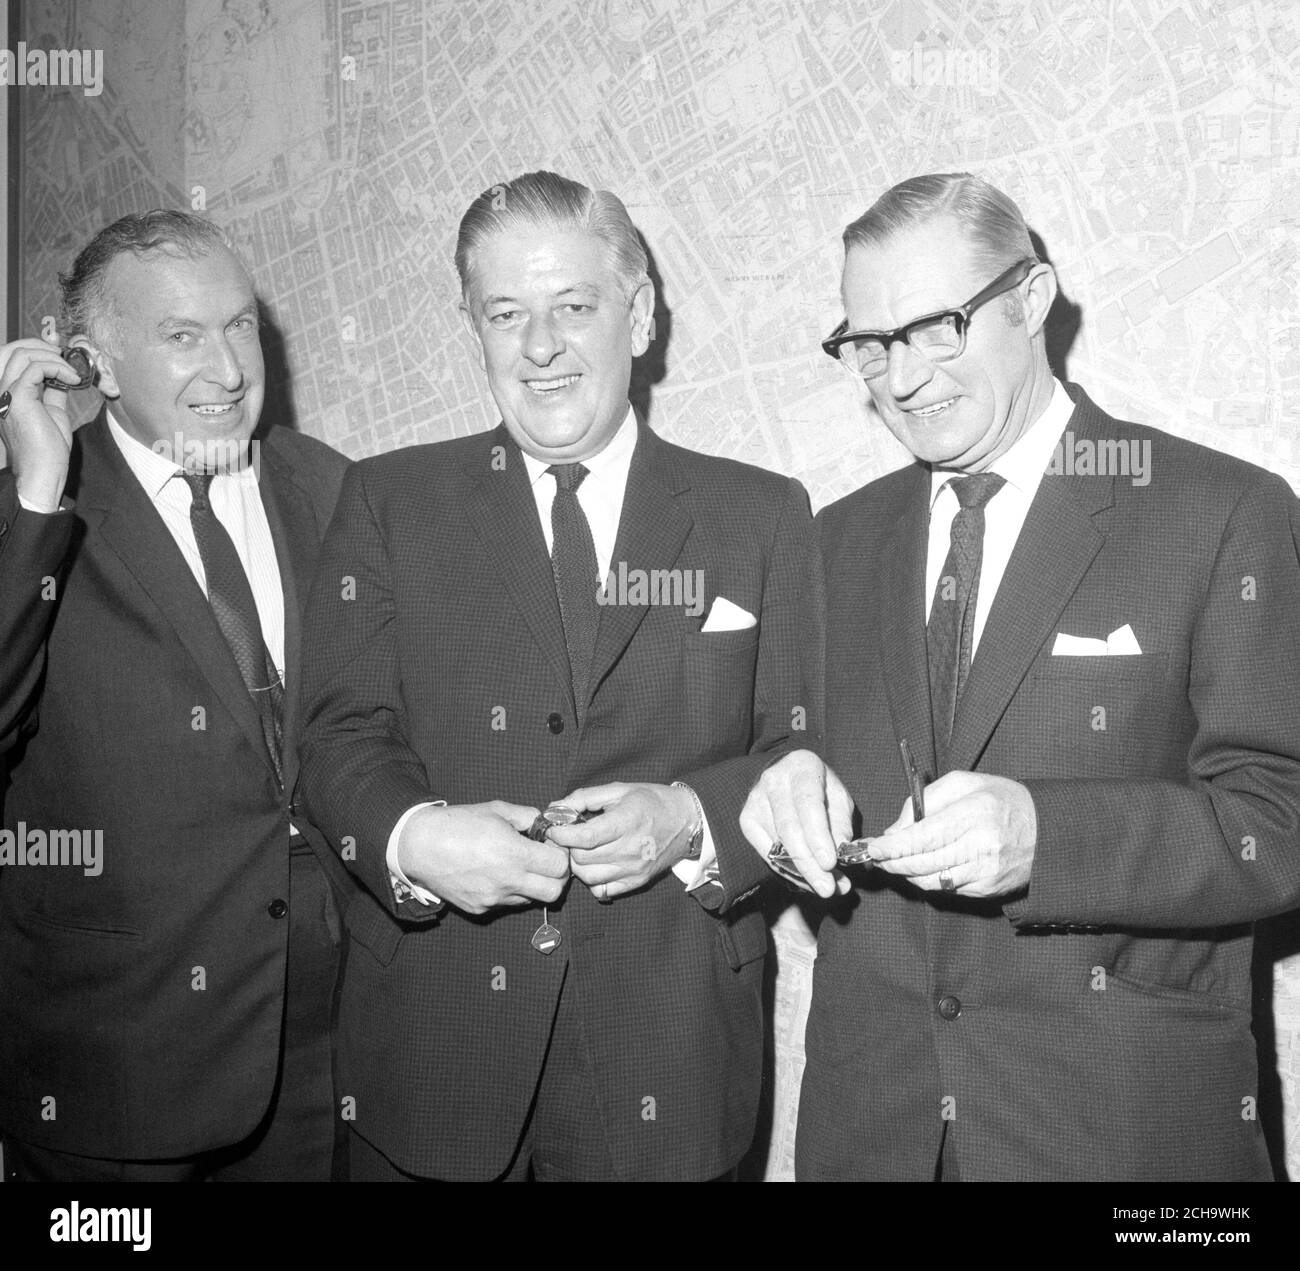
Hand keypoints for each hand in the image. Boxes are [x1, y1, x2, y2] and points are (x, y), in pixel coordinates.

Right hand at [0, 337, 83, 510]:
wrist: (43, 472)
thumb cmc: (48, 450)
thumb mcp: (53, 413)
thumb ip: (53, 394)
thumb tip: (63, 378)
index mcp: (9, 393)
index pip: (15, 359)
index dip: (39, 349)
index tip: (64, 352)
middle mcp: (2, 390)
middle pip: (15, 350)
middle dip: (45, 346)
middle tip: (69, 356)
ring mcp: (7, 393)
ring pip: (22, 354)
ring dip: (53, 357)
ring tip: (73, 371)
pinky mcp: (18, 398)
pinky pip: (35, 368)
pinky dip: (57, 368)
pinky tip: (72, 379)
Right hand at [396, 800, 568, 914]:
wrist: (419, 845)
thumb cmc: (458, 823)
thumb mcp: (497, 809)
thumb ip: (528, 817)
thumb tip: (547, 824)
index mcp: (514, 854)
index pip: (560, 866)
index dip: (561, 854)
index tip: (551, 845)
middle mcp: (507, 881)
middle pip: (554, 892)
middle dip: (556, 877)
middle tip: (545, 861)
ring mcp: (493, 899)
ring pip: (531, 899)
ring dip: (532, 884)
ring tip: (516, 864)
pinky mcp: (479, 908)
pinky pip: (506, 902)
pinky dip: (509, 890)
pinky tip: (494, 873)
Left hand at [546, 782, 695, 899]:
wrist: (686, 821)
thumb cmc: (651, 801)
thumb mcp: (619, 790)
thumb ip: (584, 798)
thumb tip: (555, 808)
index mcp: (627, 822)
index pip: (585, 837)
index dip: (562, 834)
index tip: (553, 828)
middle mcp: (631, 849)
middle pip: (582, 859)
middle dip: (567, 847)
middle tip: (567, 836)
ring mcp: (634, 869)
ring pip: (588, 877)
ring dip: (577, 864)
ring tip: (582, 849)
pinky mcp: (637, 882)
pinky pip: (602, 890)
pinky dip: (593, 879)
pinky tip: (597, 863)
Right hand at [739, 750, 852, 897]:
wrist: (790, 778)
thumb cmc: (820, 789)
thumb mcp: (839, 798)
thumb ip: (841, 824)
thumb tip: (840, 853)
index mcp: (802, 767)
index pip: (808, 804)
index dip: (818, 836)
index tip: (830, 864)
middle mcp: (774, 780)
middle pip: (789, 829)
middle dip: (809, 864)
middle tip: (828, 889)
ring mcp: (755, 800)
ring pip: (777, 845)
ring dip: (802, 873)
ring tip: (824, 887)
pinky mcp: (747, 819)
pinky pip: (767, 853)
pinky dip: (787, 872)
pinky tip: (805, 880)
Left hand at [865, 771, 1036, 897]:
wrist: (1047, 831)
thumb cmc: (1000, 800)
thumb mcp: (964, 783)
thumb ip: (925, 800)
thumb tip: (894, 829)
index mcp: (974, 813)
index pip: (922, 837)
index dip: (892, 846)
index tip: (872, 847)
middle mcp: (981, 846)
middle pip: (922, 863)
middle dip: (892, 862)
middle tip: (877, 857)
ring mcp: (985, 872)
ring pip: (931, 881)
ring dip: (907, 873)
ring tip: (897, 861)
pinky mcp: (988, 890)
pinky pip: (947, 889)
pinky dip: (930, 880)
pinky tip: (926, 867)